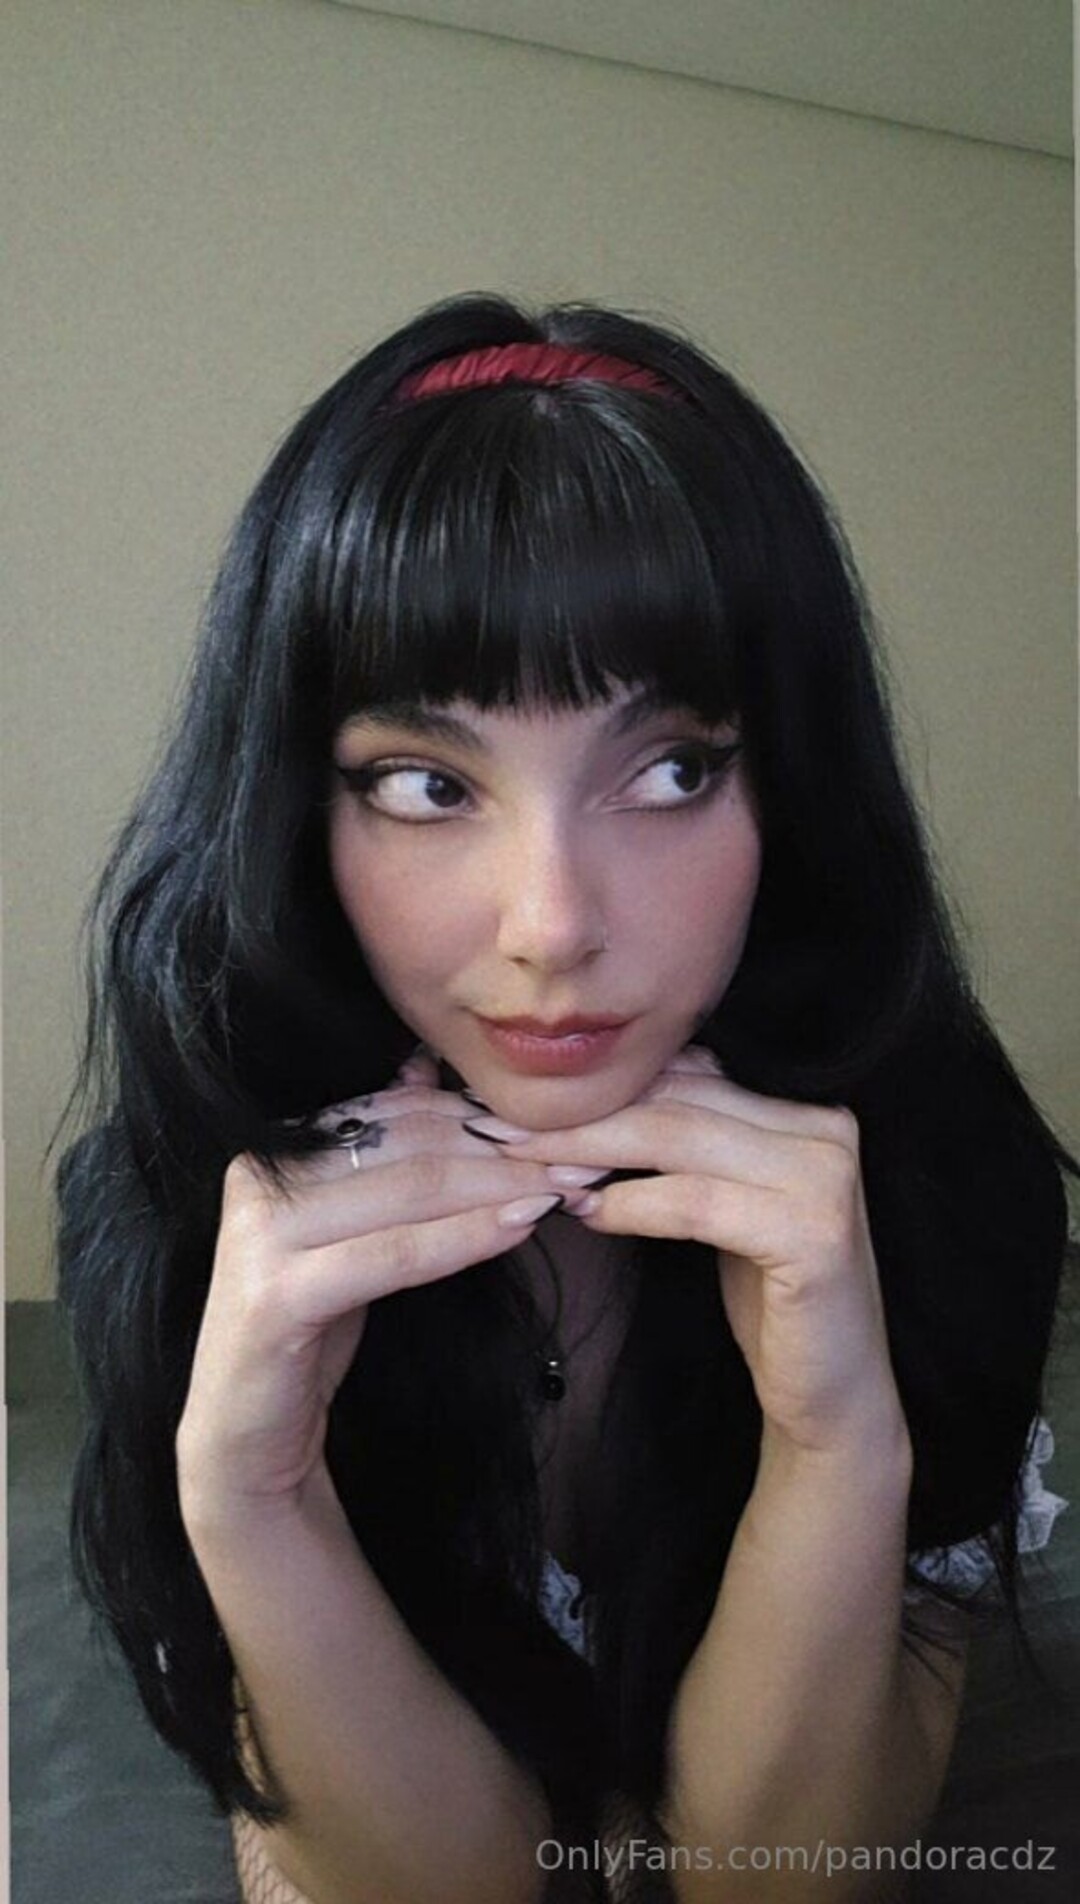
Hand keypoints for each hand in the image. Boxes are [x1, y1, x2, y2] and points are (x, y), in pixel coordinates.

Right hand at [176, 1047, 562, 1525]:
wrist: (251, 1434)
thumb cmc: (313, 1323)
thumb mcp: (352, 1229)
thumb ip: (383, 1156)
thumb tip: (426, 1069)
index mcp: (277, 1148)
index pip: (402, 1111)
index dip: (485, 1114)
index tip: (562, 1125)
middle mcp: (258, 1176)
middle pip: (412, 1144)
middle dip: (507, 1148)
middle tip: (585, 1154)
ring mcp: (259, 1232)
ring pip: (410, 1190)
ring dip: (501, 1187)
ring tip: (568, 1187)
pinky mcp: (275, 1294)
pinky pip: (393, 1254)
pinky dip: (462, 1238)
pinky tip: (520, 1228)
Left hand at [472, 1046, 906, 1458]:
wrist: (833, 1396)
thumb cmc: (770, 1298)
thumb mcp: (729, 1205)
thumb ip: (692, 1146)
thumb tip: (599, 1099)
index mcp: (808, 1112)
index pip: (689, 1074)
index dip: (606, 1084)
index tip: (525, 1100)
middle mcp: (827, 1130)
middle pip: (678, 1100)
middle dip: (584, 1114)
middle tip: (504, 1126)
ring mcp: (825, 1179)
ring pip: (680, 1141)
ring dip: (592, 1151)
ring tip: (529, 1165)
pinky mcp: (812, 1234)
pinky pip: (696, 1203)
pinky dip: (632, 1204)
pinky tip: (583, 1212)